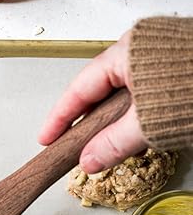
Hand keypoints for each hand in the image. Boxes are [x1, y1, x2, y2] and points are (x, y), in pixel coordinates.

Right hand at [38, 31, 147, 173]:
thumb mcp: (149, 121)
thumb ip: (116, 143)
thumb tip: (88, 162)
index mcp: (124, 53)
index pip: (78, 91)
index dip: (59, 119)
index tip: (46, 139)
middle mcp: (135, 52)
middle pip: (96, 94)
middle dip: (85, 124)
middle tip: (73, 147)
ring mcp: (153, 59)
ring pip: (117, 97)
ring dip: (112, 124)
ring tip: (109, 146)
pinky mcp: (168, 70)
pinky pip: (139, 96)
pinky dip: (131, 118)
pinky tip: (137, 134)